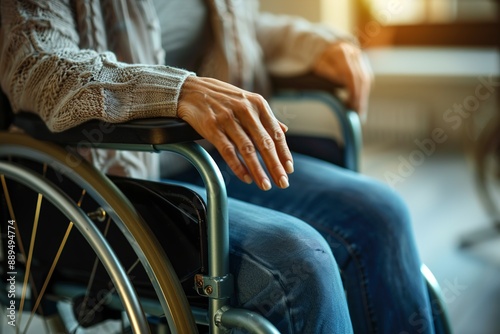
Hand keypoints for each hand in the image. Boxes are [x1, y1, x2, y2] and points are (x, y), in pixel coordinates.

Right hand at [177, 76, 293, 190]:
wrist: (189, 90)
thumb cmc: (221, 97)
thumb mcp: (246, 100)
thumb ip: (264, 117)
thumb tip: (284, 130)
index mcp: (258, 104)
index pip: (276, 133)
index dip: (284, 153)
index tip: (289, 169)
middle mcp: (245, 110)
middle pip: (265, 143)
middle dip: (275, 166)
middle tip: (283, 183)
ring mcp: (228, 119)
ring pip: (248, 150)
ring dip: (258, 170)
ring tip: (265, 185)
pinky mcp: (212, 127)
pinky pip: (228, 151)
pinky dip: (238, 166)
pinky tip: (246, 177)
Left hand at [312, 41, 371, 117]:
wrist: (325, 44)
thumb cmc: (319, 58)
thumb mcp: (319, 65)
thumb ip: (329, 74)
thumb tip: (341, 85)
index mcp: (341, 53)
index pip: (351, 74)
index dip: (352, 91)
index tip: (350, 103)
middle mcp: (354, 53)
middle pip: (361, 78)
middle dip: (360, 96)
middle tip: (356, 111)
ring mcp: (360, 56)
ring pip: (367, 78)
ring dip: (364, 95)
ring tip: (359, 110)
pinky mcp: (363, 61)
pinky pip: (367, 77)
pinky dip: (364, 90)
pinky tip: (360, 101)